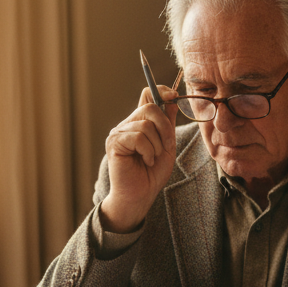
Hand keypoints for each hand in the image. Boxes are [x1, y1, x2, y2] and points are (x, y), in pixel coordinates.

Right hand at [99, 85, 180, 233]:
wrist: (140, 196)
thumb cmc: (152, 174)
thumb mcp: (167, 146)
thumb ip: (168, 124)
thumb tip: (172, 100)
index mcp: (140, 122)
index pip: (148, 94)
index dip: (161, 91)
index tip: (173, 96)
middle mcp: (127, 124)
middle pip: (150, 107)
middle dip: (165, 128)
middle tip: (166, 146)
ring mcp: (119, 132)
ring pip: (146, 124)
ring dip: (157, 145)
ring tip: (152, 158)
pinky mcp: (114, 142)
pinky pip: (138, 137)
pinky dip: (148, 151)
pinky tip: (145, 161)